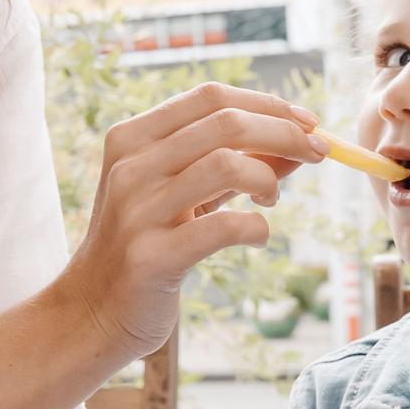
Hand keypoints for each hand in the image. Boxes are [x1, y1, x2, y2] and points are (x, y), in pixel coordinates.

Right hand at [56, 82, 328, 360]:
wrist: (91, 312)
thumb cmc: (145, 245)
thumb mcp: (181, 194)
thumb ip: (232, 164)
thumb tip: (298, 142)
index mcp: (131, 138)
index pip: (210, 96)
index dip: (267, 103)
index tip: (307, 122)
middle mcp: (130, 167)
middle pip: (225, 123)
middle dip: (284, 132)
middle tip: (318, 152)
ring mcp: (137, 211)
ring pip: (226, 165)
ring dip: (268, 178)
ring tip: (271, 197)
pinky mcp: (151, 257)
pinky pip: (223, 227)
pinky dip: (257, 226)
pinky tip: (258, 234)